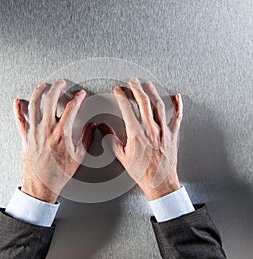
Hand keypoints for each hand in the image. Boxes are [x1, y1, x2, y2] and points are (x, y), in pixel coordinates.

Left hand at [13, 79, 95, 202]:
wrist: (42, 184)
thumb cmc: (60, 173)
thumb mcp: (80, 156)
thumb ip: (88, 138)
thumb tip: (93, 127)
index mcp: (62, 133)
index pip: (72, 107)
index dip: (78, 97)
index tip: (80, 94)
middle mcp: (47, 129)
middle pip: (51, 99)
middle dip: (57, 87)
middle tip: (61, 82)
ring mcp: (34, 132)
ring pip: (34, 104)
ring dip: (38, 92)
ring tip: (43, 86)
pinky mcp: (25, 137)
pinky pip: (19, 119)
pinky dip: (17, 109)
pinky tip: (17, 101)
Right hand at [99, 78, 182, 199]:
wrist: (159, 182)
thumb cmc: (141, 172)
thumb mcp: (122, 156)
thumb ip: (112, 139)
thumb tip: (104, 127)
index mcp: (136, 134)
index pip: (127, 108)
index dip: (121, 96)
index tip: (118, 91)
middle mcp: (151, 130)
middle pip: (143, 102)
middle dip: (136, 88)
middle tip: (132, 82)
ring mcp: (163, 131)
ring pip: (159, 105)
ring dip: (152, 92)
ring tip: (147, 84)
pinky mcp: (173, 134)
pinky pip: (177, 117)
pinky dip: (178, 105)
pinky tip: (176, 97)